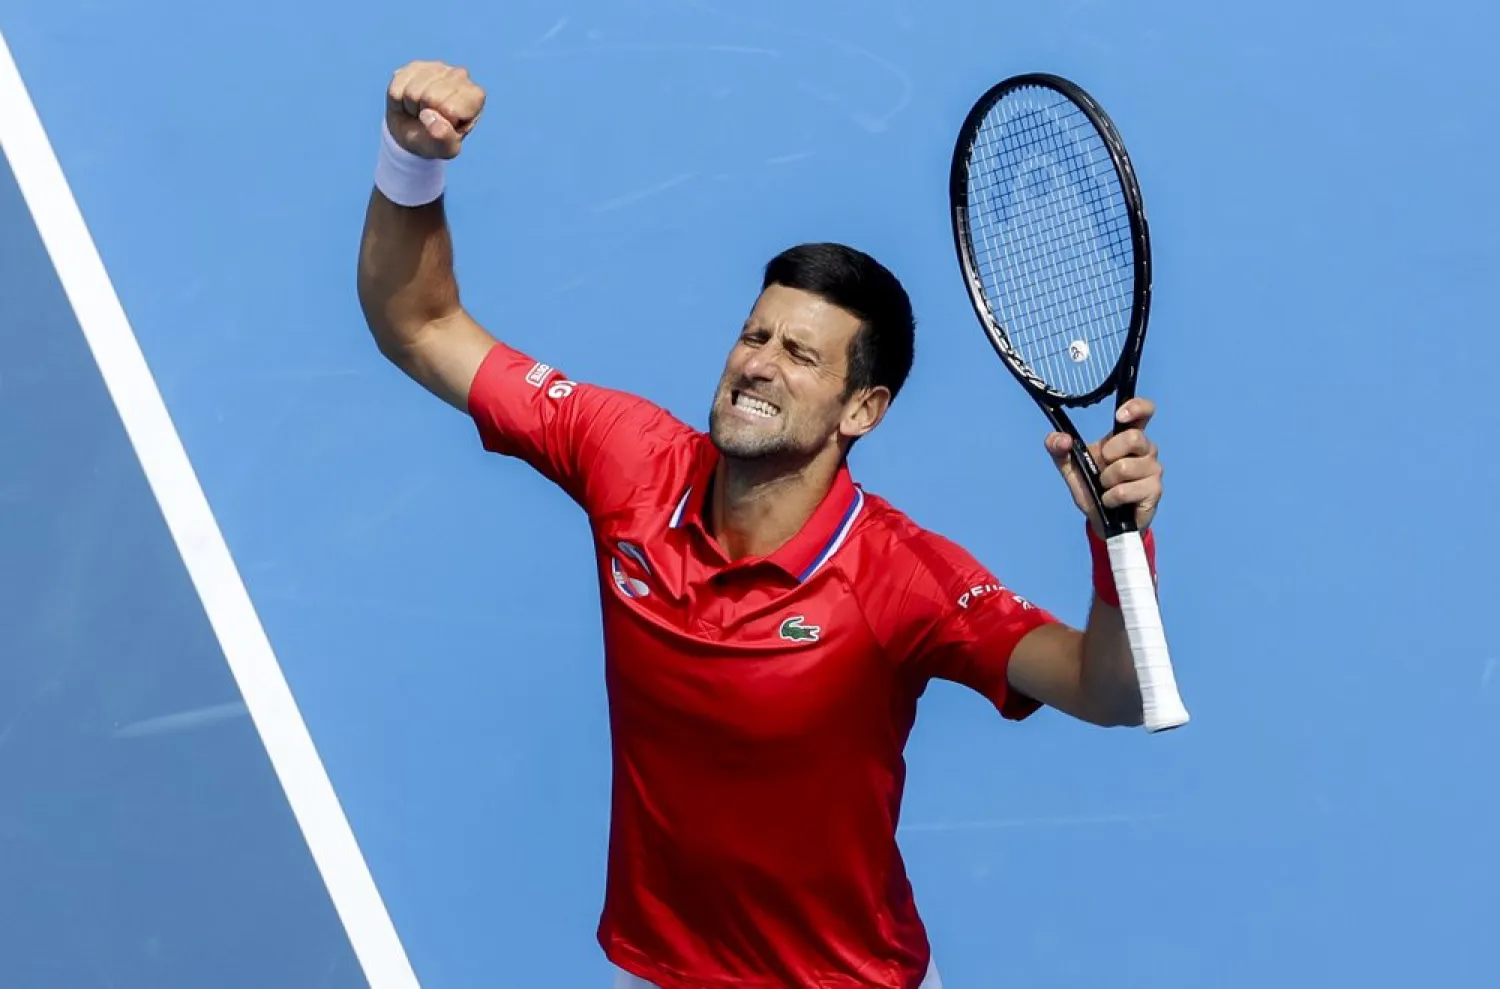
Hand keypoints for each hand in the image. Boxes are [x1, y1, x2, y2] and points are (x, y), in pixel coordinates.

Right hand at [386, 61, 485, 159]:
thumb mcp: (445, 149)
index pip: (450, 108)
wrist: (414, 133)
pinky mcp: (414, 66)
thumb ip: (444, 138)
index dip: (442, 121)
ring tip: (421, 110)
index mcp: (474, 96)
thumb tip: (430, 116)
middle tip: (430, 117)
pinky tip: (409, 101)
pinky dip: (398, 101)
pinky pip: (396, 88)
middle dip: (425, 113)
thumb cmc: (436, 140)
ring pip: (412, 91)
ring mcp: (437, 68)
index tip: (446, 124)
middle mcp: (460, 76)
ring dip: (411, 107)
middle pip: (430, 97)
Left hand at [1045, 398, 1162, 535]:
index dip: (1137, 407)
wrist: (1101, 519)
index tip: (1119, 416)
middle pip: (1133, 438)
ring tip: (1106, 488)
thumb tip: (1061, 439)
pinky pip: (1124, 491)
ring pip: (1124, 467)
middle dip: (1109, 454)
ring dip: (1106, 481)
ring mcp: (1153, 470)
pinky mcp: (1154, 491)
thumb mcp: (1069, 465)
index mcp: (1127, 436)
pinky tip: (1111, 501)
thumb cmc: (1092, 486)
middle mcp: (1146, 449)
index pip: (1145, 411)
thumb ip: (1058, 447)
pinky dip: (1109, 498)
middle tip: (1102, 468)